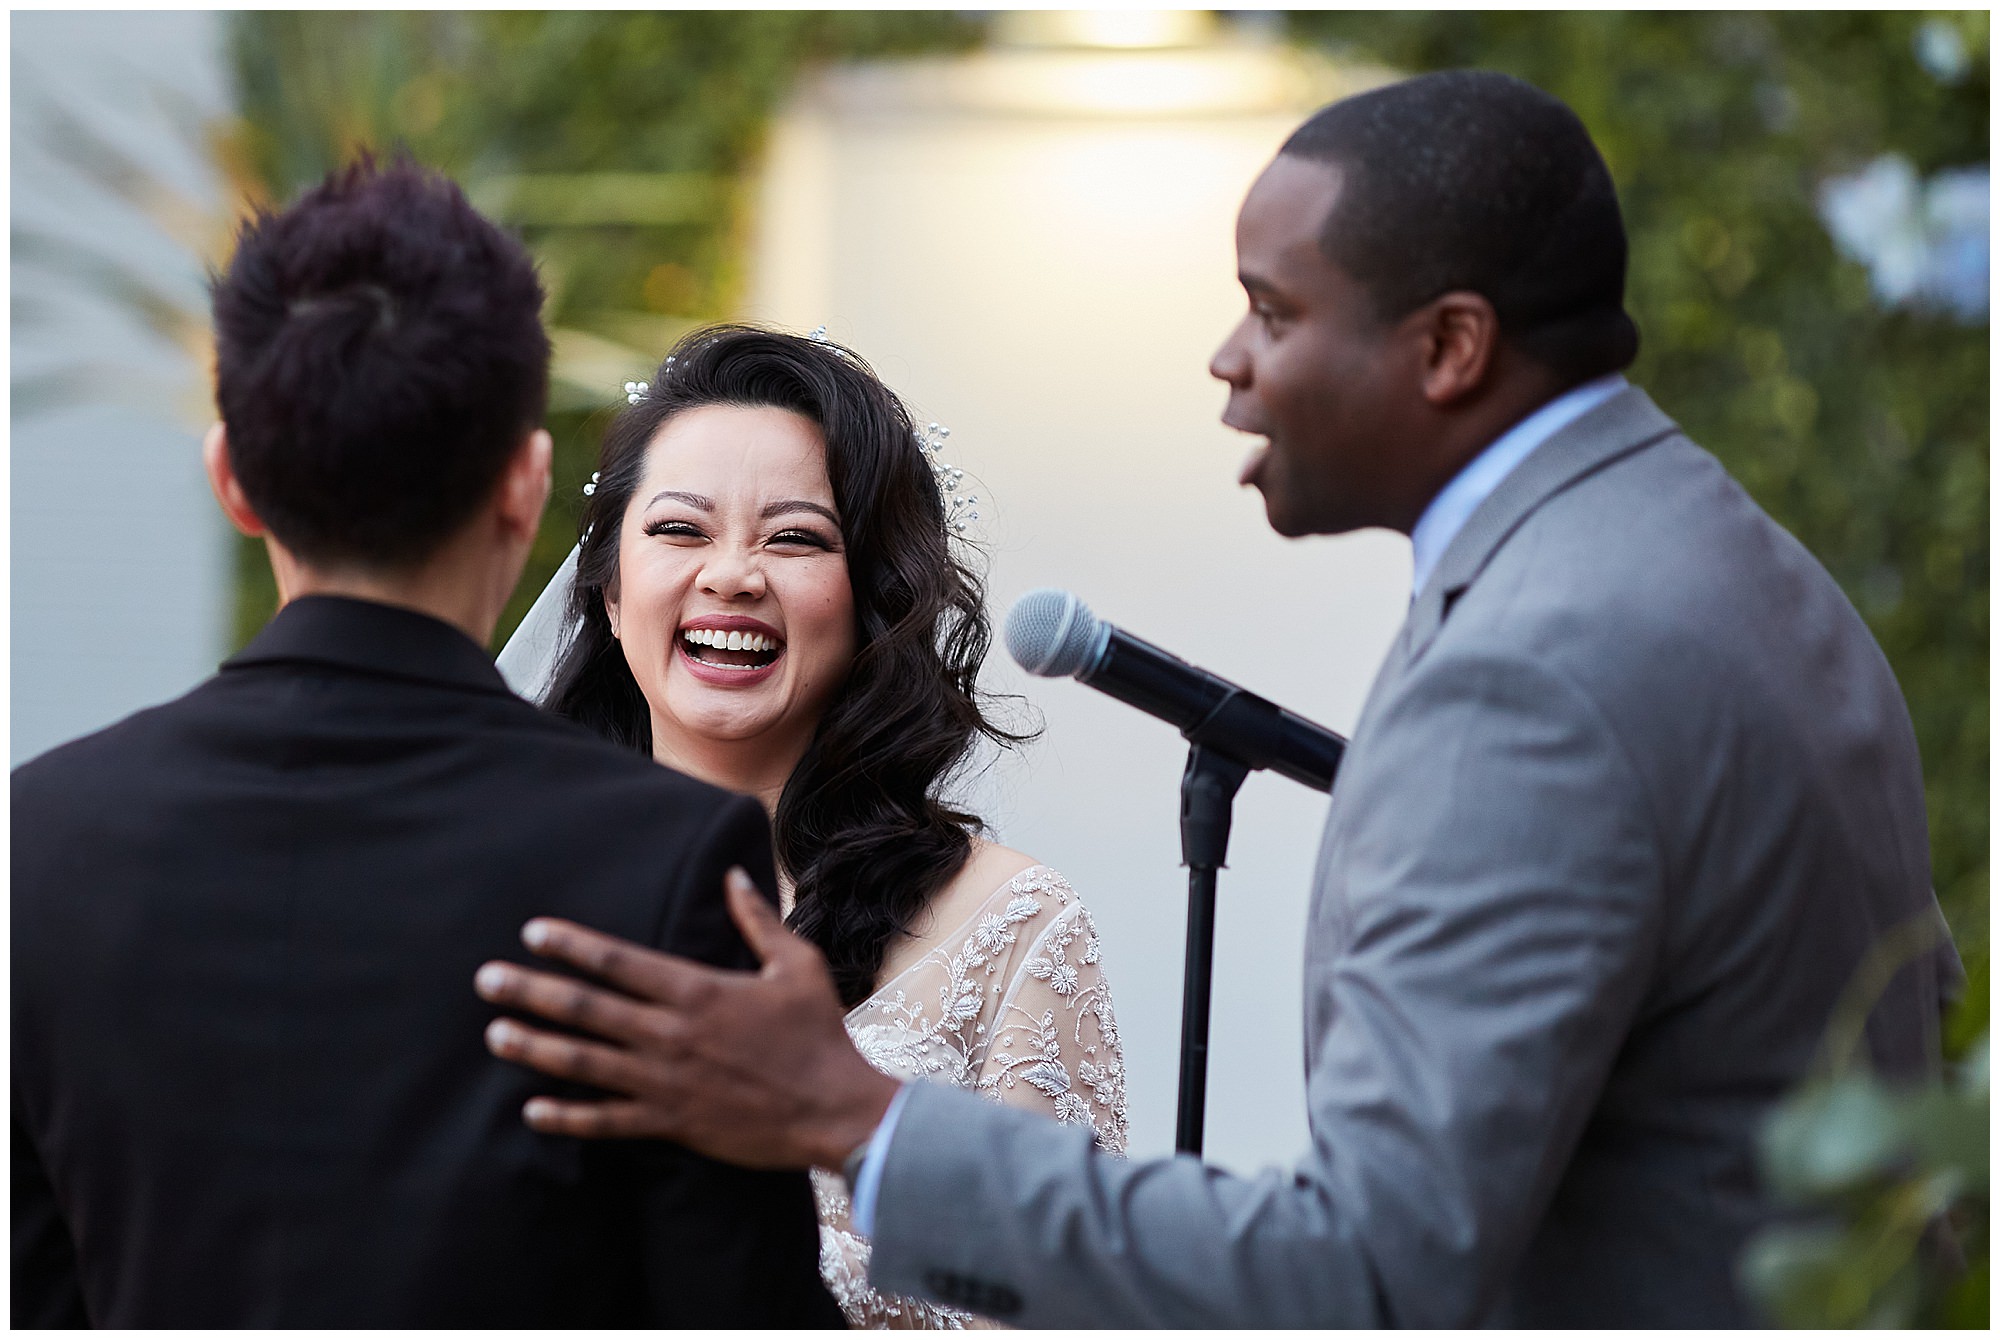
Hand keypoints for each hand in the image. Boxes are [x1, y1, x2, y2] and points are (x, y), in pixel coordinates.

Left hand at [474, 868, 899, 1170]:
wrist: (834, 1109)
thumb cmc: (818, 1033)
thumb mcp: (796, 965)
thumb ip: (757, 919)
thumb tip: (733, 873)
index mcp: (698, 990)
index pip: (619, 961)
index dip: (571, 944)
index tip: (532, 932)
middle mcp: (671, 1034)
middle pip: (587, 1008)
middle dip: (532, 991)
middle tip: (486, 980)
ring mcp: (667, 1082)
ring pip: (586, 1063)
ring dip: (535, 1048)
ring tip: (494, 1035)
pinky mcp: (672, 1123)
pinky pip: (608, 1122)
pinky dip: (568, 1117)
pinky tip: (531, 1110)